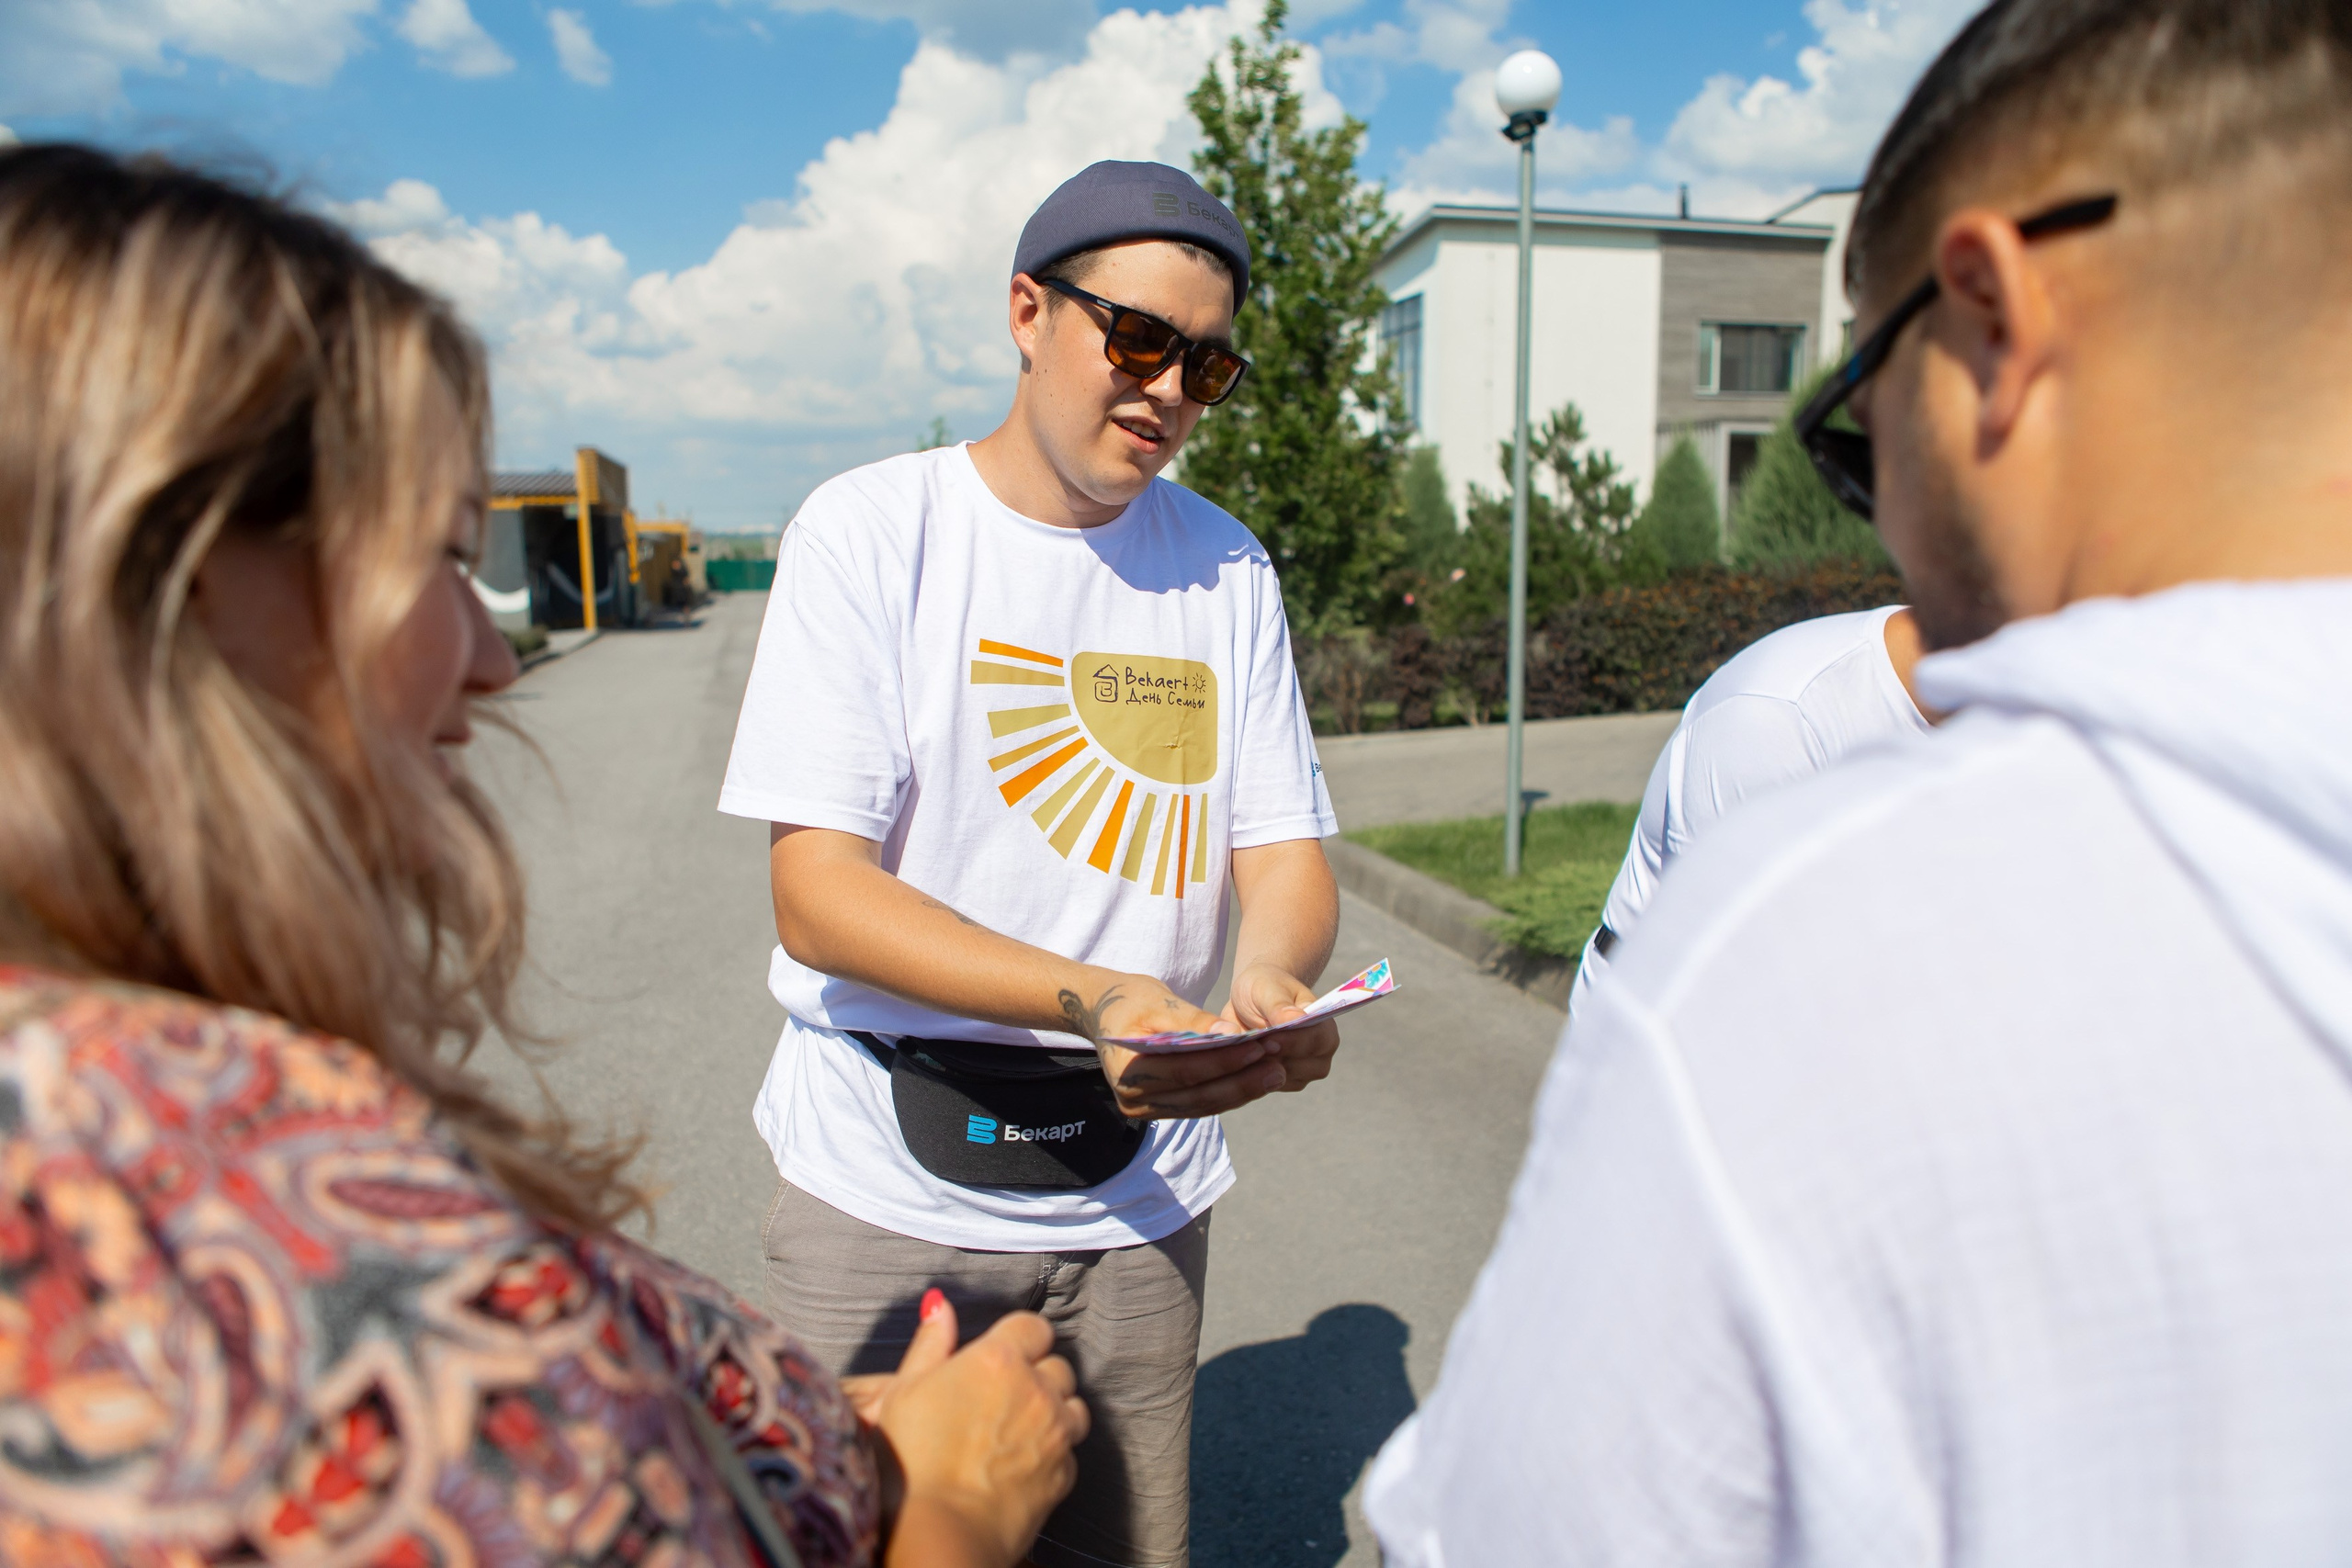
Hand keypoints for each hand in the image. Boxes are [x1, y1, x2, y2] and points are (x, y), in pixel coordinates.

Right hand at [869, 1291, 1087, 1567]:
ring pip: (1074, 1406)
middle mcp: (1037, 1389)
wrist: (941, 1532)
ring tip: (1018, 1432)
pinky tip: (1022, 1466)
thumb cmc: (913, 1463)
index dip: (1019, 1339)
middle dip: (1037, 1376)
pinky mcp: (1065, 1472)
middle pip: (1057, 1365)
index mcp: (998, 1359)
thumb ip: (930, 1344)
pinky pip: (1070, 1451)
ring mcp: (1057, 1432)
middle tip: (1002, 1400)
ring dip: (1054, 1412)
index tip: (1003, 1356)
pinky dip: (1054, 1454)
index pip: (1032, 1326)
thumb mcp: (905, 1392)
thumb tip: (940, 1304)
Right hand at [1059, 972, 1288, 1119]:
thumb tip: (1230, 1034)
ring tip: (1276, 1072)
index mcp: (1127, 1069)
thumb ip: (1191, 1021)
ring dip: (1241, 1091)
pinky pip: (1198, 1105)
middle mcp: (1132, 1098)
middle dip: (1242, 1081)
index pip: (1186, 1070)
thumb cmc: (1129, 999)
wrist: (1103, 1012)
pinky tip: (1255, 1080)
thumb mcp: (1157, 1001)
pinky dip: (1227, 1093)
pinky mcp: (1157, 1110)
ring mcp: (1143, 1109)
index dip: (1226, 1062)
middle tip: (1279, 1066)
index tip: (1261, 1048)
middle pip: (1198, 1094)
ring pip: (1202, 1104)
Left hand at [1224, 963, 1340, 1092]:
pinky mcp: (1282, 1082)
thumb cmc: (1265, 987)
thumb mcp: (1267, 988)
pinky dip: (1250, 1074)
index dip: (1293, 1043)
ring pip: (1281, 1079)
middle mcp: (1320, 1052)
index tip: (1268, 1040)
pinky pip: (1265, 1086)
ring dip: (1258, 1066)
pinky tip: (1239, 1058)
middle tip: (1248, 1046)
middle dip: (1272, 1058)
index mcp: (1324, 1025)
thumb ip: (1280, 1006)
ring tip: (1241, 1049)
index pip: (1317, 1040)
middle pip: (1301, 1067)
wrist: (1252, 998)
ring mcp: (1303, 1071)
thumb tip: (1295, 1020)